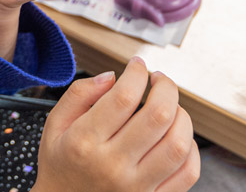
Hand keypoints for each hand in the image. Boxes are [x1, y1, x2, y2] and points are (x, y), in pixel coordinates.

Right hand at [32, 58, 199, 191]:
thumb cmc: (60, 165)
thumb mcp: (54, 125)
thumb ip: (78, 94)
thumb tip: (112, 76)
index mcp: (85, 142)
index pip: (124, 97)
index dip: (137, 73)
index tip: (137, 66)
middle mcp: (114, 165)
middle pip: (158, 115)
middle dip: (165, 87)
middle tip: (158, 80)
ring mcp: (137, 186)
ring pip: (178, 143)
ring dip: (181, 115)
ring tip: (169, 106)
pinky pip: (187, 172)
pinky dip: (191, 148)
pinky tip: (176, 135)